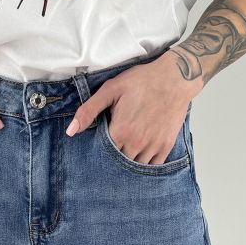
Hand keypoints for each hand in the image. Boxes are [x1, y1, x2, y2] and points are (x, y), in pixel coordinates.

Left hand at [66, 50, 202, 164]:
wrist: (175, 77)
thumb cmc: (142, 81)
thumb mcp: (110, 90)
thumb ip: (89, 111)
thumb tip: (70, 131)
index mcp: (120, 132)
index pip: (103, 154)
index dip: (100, 152)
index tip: (99, 148)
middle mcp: (136, 143)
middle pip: (119, 163)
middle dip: (113, 160)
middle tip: (112, 152)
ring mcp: (152, 146)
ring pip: (136, 167)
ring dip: (129, 163)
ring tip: (126, 154)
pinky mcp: (166, 146)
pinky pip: (153, 166)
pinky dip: (146, 165)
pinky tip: (140, 158)